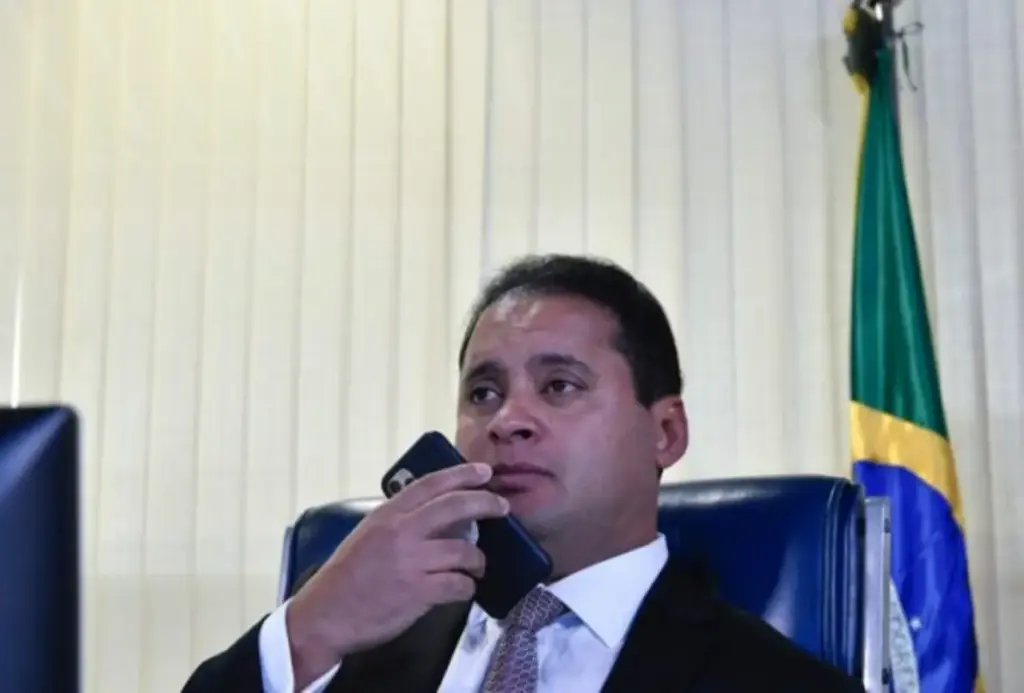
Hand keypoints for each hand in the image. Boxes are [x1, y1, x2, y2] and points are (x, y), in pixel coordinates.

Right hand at [285, 463, 507, 685]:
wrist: (326, 614)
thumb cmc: (347, 575)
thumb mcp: (369, 534)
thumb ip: (400, 522)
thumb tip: (436, 514)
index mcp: (388, 514)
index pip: (431, 484)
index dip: (462, 475)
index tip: (484, 472)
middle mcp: (401, 532)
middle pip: (455, 506)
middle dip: (485, 502)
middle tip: (501, 506)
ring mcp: (411, 562)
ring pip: (464, 551)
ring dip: (478, 559)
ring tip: (478, 566)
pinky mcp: (418, 592)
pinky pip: (458, 584)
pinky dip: (467, 586)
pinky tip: (464, 589)